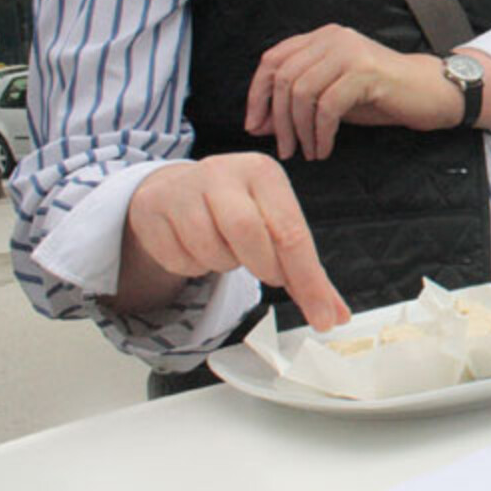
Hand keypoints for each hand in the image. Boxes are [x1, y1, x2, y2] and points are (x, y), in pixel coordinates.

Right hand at [118, 153, 349, 331]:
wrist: (176, 189)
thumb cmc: (235, 208)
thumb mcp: (274, 222)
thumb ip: (305, 268)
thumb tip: (336, 314)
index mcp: (263, 172)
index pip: (291, 231)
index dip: (308, 280)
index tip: (324, 318)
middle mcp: (224, 172)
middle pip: (248, 235)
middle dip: (263, 266)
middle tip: (269, 274)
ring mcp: (185, 188)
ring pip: (211, 249)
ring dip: (224, 264)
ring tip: (227, 249)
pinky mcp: (154, 208)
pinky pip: (180, 259)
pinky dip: (193, 266)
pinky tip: (196, 247)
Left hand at [245, 25, 462, 160]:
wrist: (431, 92)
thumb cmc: (382, 96)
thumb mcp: (332, 99)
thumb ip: (297, 106)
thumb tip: (258, 125)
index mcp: (322, 38)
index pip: (273, 59)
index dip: (257, 94)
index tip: (255, 125)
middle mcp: (333, 38)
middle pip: (285, 77)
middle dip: (278, 119)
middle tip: (284, 148)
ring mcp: (350, 51)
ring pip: (303, 92)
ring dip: (299, 130)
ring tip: (307, 151)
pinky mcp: (366, 71)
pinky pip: (328, 106)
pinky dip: (321, 133)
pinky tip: (325, 148)